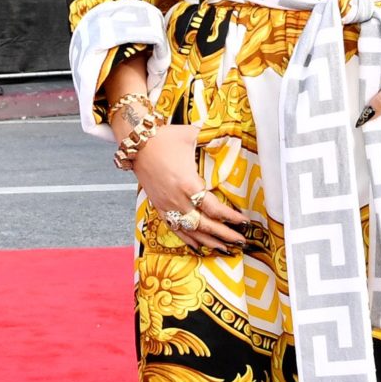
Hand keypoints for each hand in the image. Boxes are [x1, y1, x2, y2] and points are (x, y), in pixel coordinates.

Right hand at [126, 123, 247, 249]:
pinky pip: (174, 228)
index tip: (244, 221)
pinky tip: (198, 245)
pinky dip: (188, 239)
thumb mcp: (191, 134)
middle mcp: (177, 199)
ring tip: (224, 248)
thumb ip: (213, 136)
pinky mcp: (159, 206)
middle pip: (204, 225)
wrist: (136, 144)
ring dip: (208, 241)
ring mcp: (167, 205)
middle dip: (224, 235)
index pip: (214, 208)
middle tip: (241, 240)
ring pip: (190, 231)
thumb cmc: (164, 138)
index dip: (230, 217)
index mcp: (187, 183)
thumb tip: (232, 133)